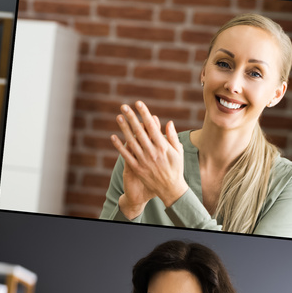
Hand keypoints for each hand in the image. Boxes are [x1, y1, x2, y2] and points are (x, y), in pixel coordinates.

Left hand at [112, 100, 189, 217]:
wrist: (171, 189)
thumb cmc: (176, 168)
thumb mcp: (179, 151)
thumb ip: (172, 137)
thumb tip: (168, 122)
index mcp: (163, 146)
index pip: (152, 126)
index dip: (144, 114)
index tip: (138, 103)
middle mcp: (152, 152)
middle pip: (140, 131)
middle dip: (132, 117)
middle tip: (124, 106)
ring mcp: (143, 160)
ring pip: (131, 141)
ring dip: (124, 128)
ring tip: (118, 116)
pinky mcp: (137, 168)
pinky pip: (126, 155)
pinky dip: (119, 146)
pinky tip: (113, 137)